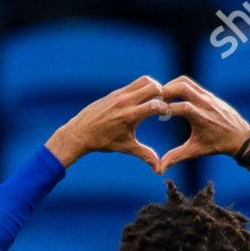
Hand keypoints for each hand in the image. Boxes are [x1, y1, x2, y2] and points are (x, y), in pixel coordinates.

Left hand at [46, 76, 170, 170]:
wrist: (80, 132)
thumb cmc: (103, 142)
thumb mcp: (126, 148)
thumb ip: (145, 155)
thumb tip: (158, 169)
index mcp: (130, 116)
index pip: (155, 105)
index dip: (166, 108)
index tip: (169, 115)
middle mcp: (125, 101)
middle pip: (153, 86)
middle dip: (163, 94)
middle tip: (166, 103)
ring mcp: (120, 94)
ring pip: (145, 81)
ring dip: (155, 87)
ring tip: (158, 99)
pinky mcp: (115, 92)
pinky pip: (135, 84)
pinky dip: (144, 88)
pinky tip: (145, 99)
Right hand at [157, 76, 249, 173]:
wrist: (240, 137)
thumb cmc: (217, 145)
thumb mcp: (195, 151)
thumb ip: (176, 156)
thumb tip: (159, 169)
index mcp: (201, 117)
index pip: (179, 107)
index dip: (165, 108)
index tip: (154, 112)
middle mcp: (204, 103)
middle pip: (181, 87)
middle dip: (166, 90)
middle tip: (154, 98)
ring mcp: (208, 96)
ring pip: (186, 82)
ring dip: (172, 85)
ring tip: (161, 96)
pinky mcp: (209, 94)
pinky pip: (192, 84)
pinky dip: (180, 86)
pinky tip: (173, 95)